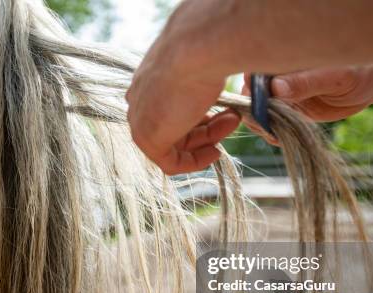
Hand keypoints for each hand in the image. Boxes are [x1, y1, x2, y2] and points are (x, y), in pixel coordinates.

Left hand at [126, 0, 240, 174]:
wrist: (195, 48)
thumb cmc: (201, 52)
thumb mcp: (198, 69)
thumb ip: (196, 86)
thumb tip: (208, 90)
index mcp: (147, 83)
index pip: (172, 110)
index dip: (200, 117)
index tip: (223, 115)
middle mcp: (139, 102)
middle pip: (175, 128)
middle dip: (208, 129)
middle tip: (232, 120)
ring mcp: (140, 121)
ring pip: (175, 144)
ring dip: (209, 138)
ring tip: (232, 122)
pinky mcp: (148, 139)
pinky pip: (170, 163)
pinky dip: (194, 162)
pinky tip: (215, 152)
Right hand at [242, 65, 372, 143]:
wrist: (367, 86)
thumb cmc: (357, 71)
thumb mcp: (335, 77)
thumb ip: (306, 82)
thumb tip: (276, 88)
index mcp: (284, 58)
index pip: (255, 72)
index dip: (251, 91)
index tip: (259, 109)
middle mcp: (276, 75)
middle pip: (249, 94)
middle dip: (253, 112)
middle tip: (267, 127)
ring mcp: (278, 93)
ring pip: (257, 110)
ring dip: (261, 125)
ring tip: (275, 135)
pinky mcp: (285, 109)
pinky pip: (270, 122)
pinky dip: (271, 133)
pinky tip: (280, 138)